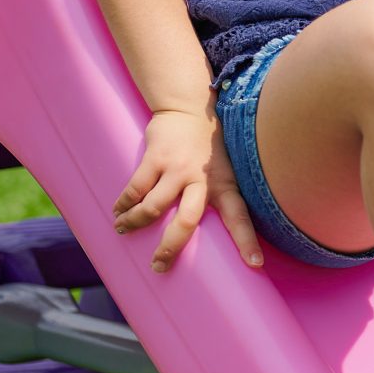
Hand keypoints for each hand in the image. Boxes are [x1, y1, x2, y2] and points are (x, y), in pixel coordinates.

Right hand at [113, 106, 262, 272]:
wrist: (189, 106)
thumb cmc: (209, 145)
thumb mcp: (226, 168)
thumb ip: (220, 194)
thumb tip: (214, 230)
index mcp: (225, 184)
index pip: (240, 216)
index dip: (247, 241)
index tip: (255, 263)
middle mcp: (202, 179)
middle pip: (186, 222)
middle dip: (170, 248)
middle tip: (159, 266)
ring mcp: (177, 169)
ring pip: (152, 209)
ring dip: (134, 223)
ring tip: (123, 230)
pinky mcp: (155, 158)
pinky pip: (135, 189)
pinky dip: (124, 204)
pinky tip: (118, 212)